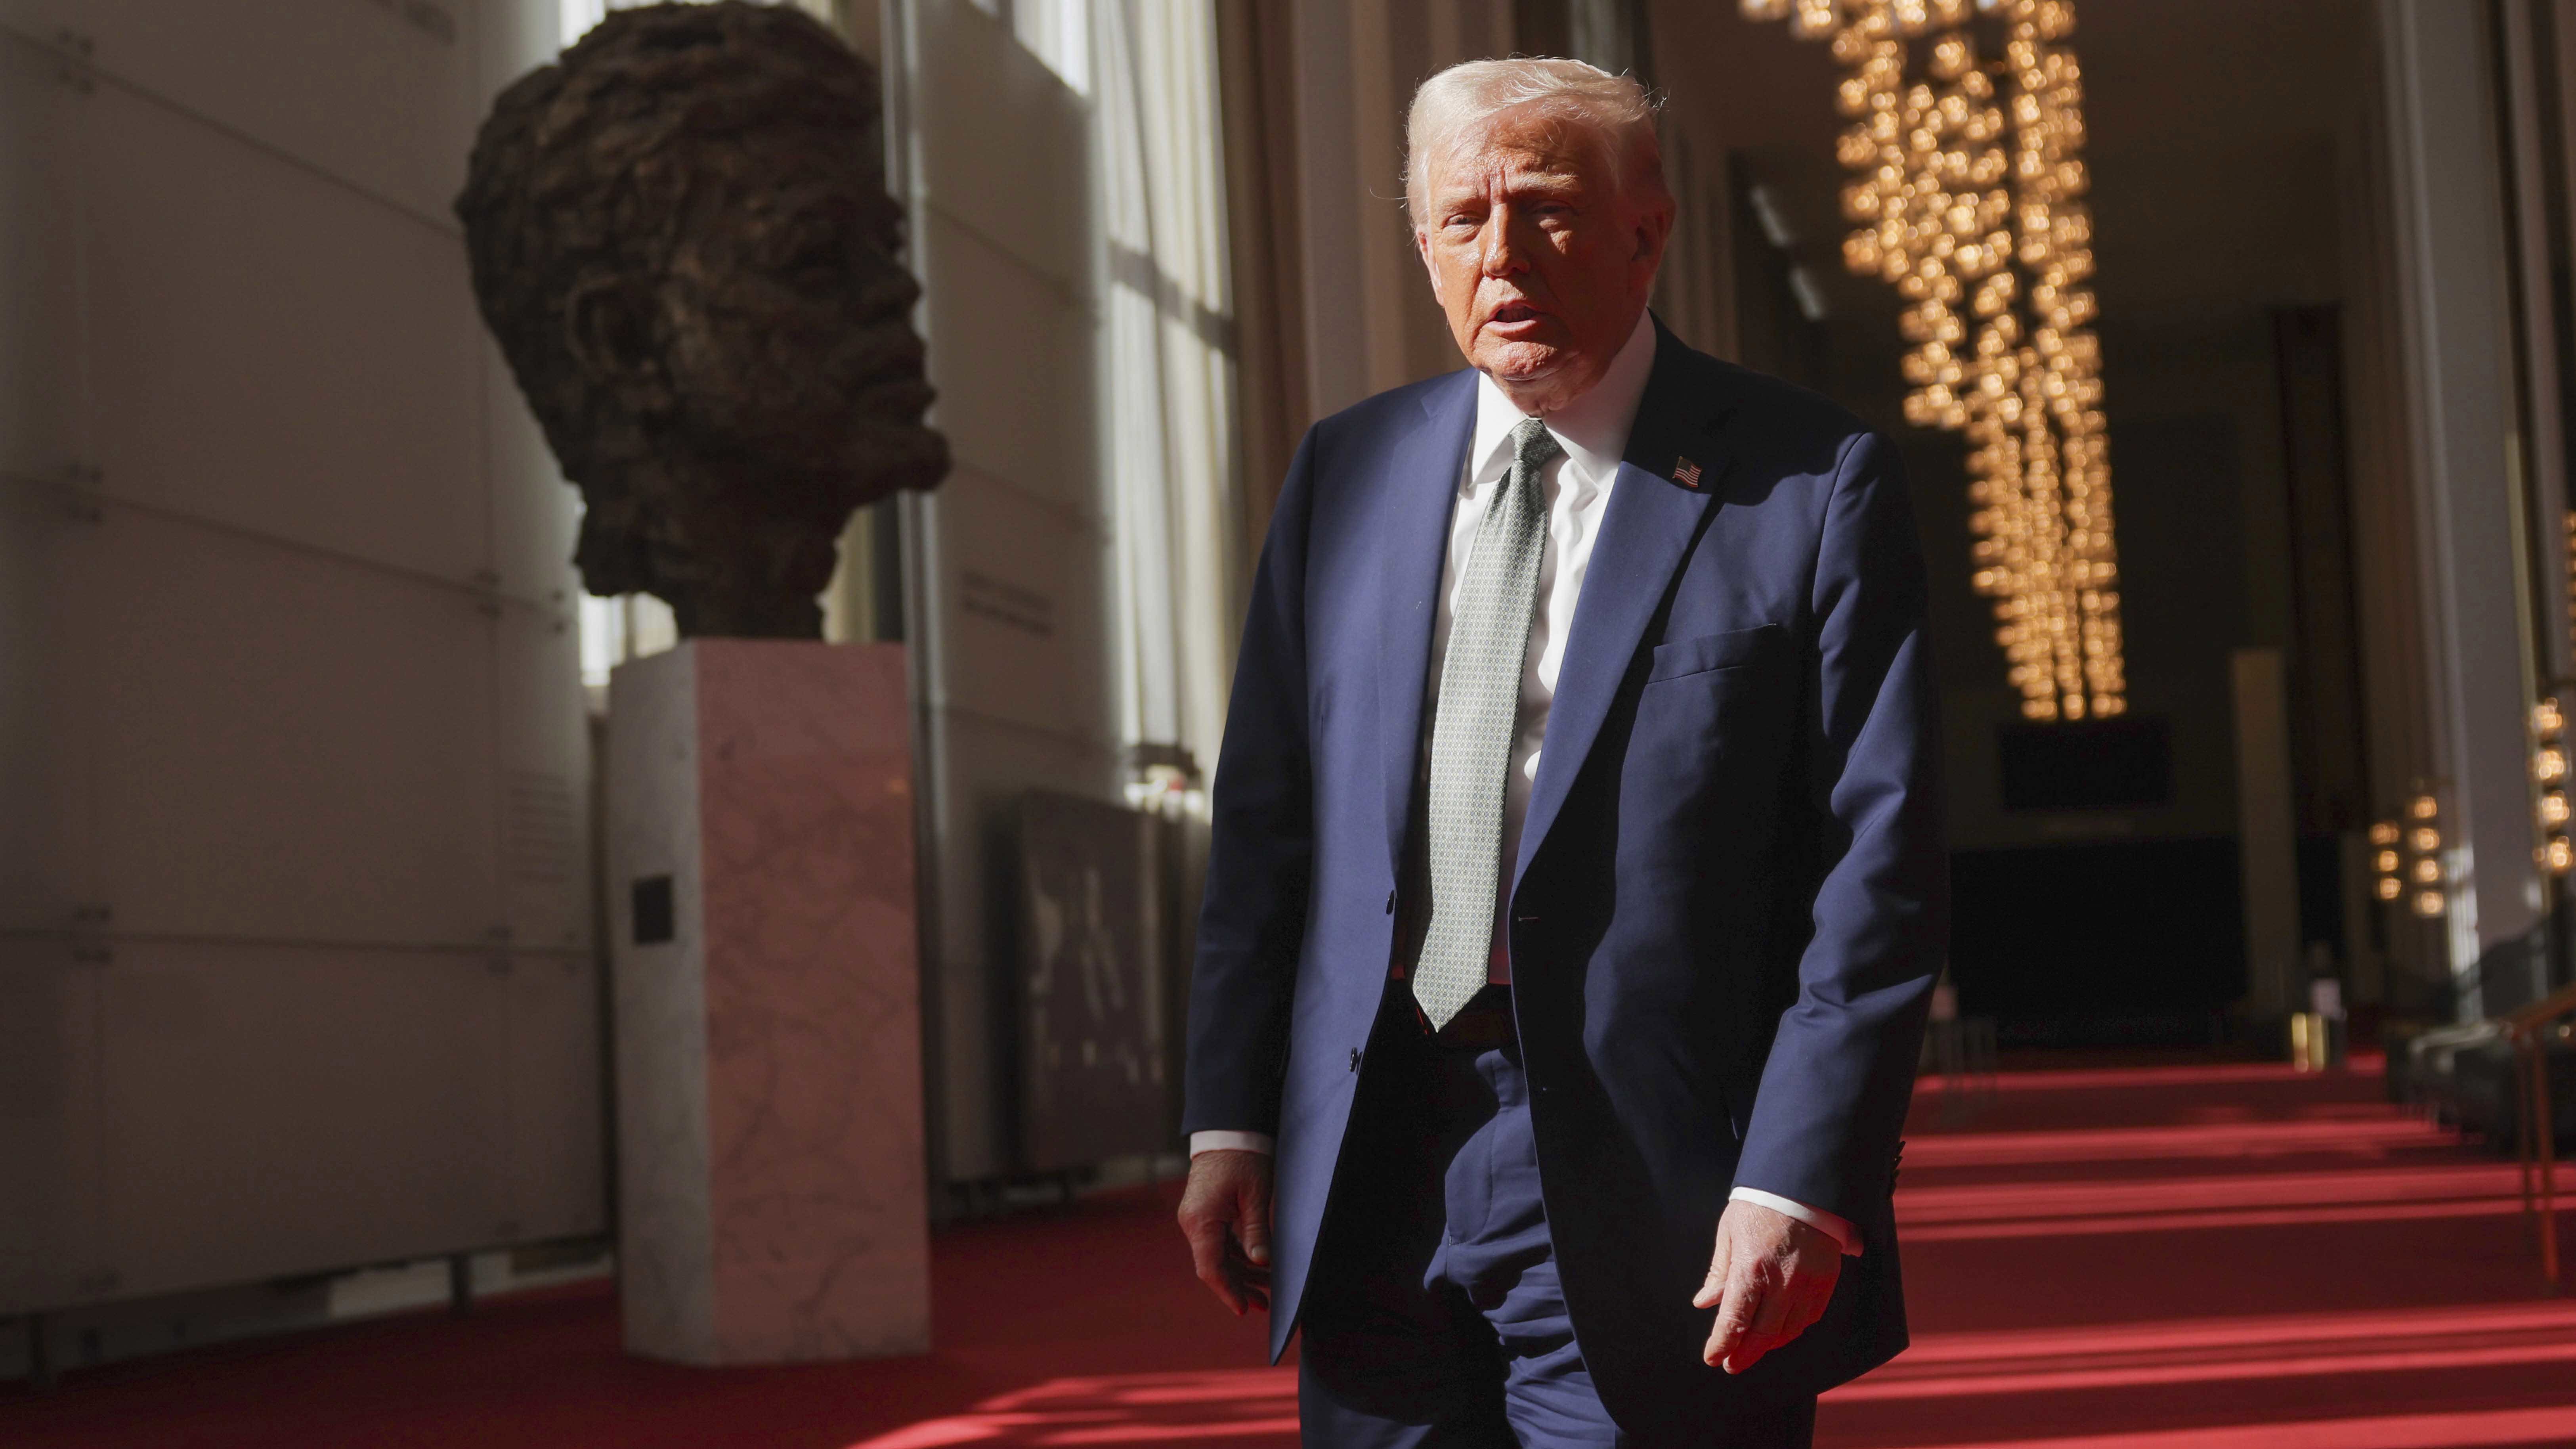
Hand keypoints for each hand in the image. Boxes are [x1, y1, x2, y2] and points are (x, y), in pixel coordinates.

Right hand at [1177, 1149, 1273, 1315]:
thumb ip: (1256, 1231)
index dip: (1228, 1291)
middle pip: (1214, 1265)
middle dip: (1239, 1287)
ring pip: (1218, 1255)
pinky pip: (1219, 1242)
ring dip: (1240, 1272)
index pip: (1211, 1268)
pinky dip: (1237, 1255)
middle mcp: (1193, 1223)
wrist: (1228, 1128)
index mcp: (1201, 1220)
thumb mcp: (1255, 1195)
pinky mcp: (1205, 1213)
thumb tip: (1261, 1264)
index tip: (1244, 1310)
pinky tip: (1256, 1266)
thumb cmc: (1243, 1157)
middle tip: (1264, 1305)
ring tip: (1266, 1290)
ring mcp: (1197, 1218)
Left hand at [1694, 1198, 1841, 1373]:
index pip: (1735, 1319)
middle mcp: (1782, 1280)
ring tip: (1752, 1349)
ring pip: (1788, 1330)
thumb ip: (1719, 1271)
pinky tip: (1780, 1331)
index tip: (1712, 1358)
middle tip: (1730, 1364)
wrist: (1803, 1185)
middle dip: (1744, 1353)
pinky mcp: (1826, 1280)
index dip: (1722, 1344)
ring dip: (1768, 1345)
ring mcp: (1808, 1282)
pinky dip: (1793, 1329)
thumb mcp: (1730, 1232)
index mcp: (1752, 1267)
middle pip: (1763, 1333)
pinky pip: (1810, 1317)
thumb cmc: (1760, 1206)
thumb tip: (1704, 1302)